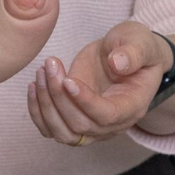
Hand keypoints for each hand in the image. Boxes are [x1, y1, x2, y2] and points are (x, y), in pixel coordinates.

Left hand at [27, 20, 170, 145]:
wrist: (123, 55)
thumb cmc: (134, 48)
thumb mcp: (140, 42)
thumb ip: (134, 52)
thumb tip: (118, 63)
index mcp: (132, 106)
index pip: (107, 115)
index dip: (85, 101)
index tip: (67, 80)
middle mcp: (113, 125)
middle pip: (80, 125)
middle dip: (59, 97)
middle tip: (50, 65)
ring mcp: (91, 128)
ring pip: (63, 132)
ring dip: (45, 105)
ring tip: (41, 72)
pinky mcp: (73, 122)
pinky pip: (50, 129)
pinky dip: (37, 112)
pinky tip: (34, 85)